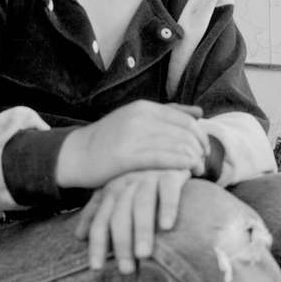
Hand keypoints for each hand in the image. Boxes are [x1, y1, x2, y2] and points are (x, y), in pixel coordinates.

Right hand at [57, 101, 209, 189]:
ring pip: (178, 147)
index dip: (202, 137)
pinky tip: (186, 174)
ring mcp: (133, 136)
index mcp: (145, 108)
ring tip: (196, 171)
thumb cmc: (111, 139)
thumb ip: (168, 114)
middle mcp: (140, 118)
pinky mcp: (127, 156)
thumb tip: (199, 112)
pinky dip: (181, 166)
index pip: (187, 121)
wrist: (76, 154)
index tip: (204, 151)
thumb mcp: (137, 118)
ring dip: (194, 161)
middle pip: (186, 134)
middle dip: (200, 151)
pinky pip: (164, 159)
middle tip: (202, 164)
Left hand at [75, 169, 189, 273]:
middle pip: (119, 216)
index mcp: (112, 190)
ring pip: (142, 206)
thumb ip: (98, 211)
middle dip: (121, 243)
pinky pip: (168, 191)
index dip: (97, 244)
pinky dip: (167, 208)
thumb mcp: (118, 193)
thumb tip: (78, 236)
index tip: (97, 268)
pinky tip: (167, 226)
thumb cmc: (144, 182)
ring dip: (141, 231)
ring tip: (143, 255)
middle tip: (126, 269)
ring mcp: (149, 177)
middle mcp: (128, 183)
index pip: (100, 220)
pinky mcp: (172, 174)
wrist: (172, 153)